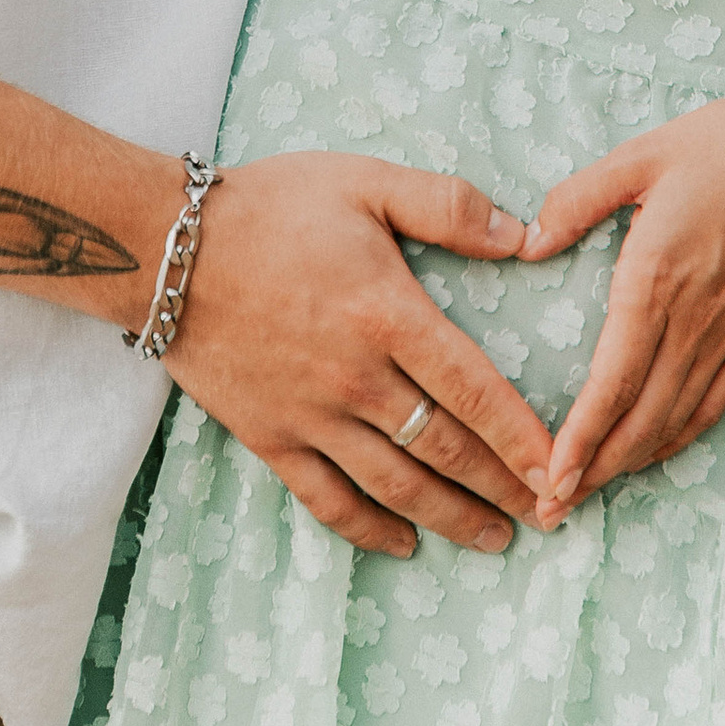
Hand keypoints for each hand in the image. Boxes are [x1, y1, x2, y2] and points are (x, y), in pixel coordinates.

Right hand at [174, 152, 554, 557]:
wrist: (163, 249)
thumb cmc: (269, 207)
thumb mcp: (364, 181)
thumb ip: (447, 205)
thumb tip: (524, 235)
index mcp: (388, 315)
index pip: (474, 390)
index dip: (522, 436)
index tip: (561, 467)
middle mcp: (355, 378)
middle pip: (445, 449)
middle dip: (503, 487)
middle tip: (549, 515)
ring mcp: (310, 415)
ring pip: (396, 484)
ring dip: (451, 517)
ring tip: (496, 537)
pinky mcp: (269, 437)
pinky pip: (326, 499)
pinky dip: (369, 530)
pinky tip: (403, 545)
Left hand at [523, 82, 724, 508]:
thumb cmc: (724, 147)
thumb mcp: (639, 155)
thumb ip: (577, 199)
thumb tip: (528, 244)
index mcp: (654, 278)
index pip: (612, 379)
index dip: (580, 436)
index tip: (550, 475)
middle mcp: (692, 319)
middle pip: (639, 417)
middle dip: (594, 469)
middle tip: (552, 507)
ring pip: (675, 420)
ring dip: (631, 463)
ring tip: (589, 492)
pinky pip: (714, 403)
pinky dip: (680, 437)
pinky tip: (652, 455)